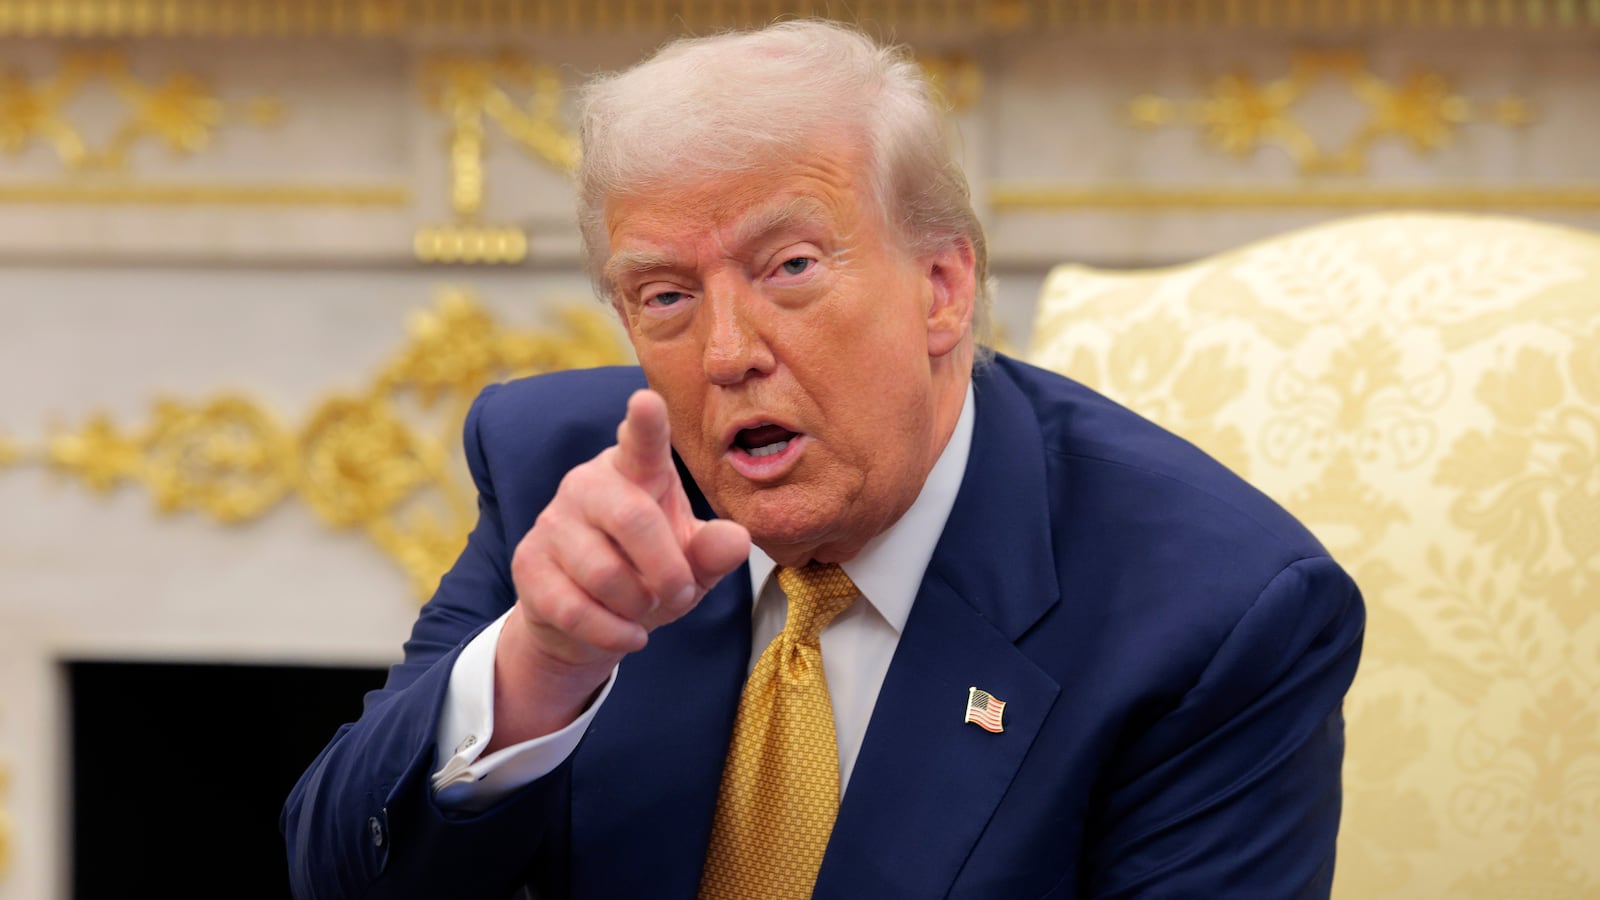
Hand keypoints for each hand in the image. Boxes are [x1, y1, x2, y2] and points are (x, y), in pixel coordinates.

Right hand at [490, 390, 749, 747]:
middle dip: (667, 570)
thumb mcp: (691, 564)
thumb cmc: (647, 573)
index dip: (645, 423)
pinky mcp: (528, 564)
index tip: (646, 400)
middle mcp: (589, 484)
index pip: (641, 441)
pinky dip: (612, 633)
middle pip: (633, 520)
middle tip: (680, 593)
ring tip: (645, 608)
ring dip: (638, 605)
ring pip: (604, 573)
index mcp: (636, 470)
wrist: (585, 619)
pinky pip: (575, 608)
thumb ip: (713, 551)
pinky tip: (626, 634)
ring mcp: (553, 522)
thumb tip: (736, 540)